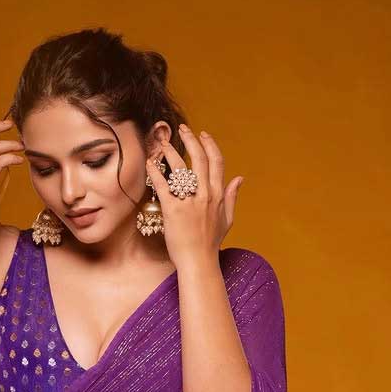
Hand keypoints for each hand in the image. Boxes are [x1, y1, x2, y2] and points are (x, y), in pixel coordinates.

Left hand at [145, 124, 243, 265]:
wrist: (198, 262)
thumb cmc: (210, 243)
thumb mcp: (227, 219)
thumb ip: (231, 196)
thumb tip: (240, 178)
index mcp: (218, 195)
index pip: (217, 163)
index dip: (210, 145)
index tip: (203, 134)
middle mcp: (205, 196)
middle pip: (199, 160)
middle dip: (191, 140)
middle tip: (182, 129)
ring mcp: (189, 203)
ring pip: (181, 170)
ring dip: (171, 152)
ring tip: (162, 143)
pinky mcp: (173, 211)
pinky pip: (164, 187)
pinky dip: (156, 173)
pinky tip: (150, 163)